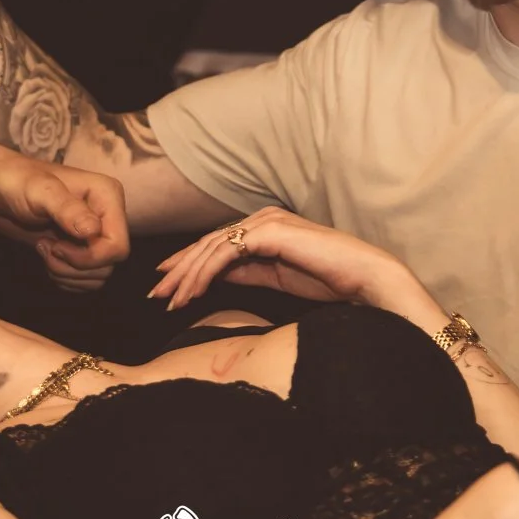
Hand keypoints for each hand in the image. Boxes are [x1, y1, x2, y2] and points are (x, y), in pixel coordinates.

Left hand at [0, 152, 129, 292]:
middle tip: (46, 248)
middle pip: (109, 264)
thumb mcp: (39, 191)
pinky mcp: (79, 247)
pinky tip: (46, 256)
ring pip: (98, 275)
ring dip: (68, 273)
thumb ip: (66, 209)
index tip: (57, 245)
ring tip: (45, 250)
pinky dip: (65, 277)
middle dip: (75, 267)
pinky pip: (85, 279)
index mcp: (107, 196)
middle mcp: (106, 215)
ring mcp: (94, 233)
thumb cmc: (14, 181)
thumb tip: (93, 231)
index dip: (89, 257)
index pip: (117, 246)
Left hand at [149, 206, 414, 310]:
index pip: (217, 244)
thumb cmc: (328, 279)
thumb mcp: (276, 278)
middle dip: (179, 269)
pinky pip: (227, 253)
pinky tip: (192, 292)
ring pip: (212, 248)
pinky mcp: (270, 231)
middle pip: (208, 243)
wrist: (362, 276)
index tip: (167, 284)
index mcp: (265, 227)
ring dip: (187, 275)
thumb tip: (215, 277)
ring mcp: (266, 222)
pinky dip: (205, 273)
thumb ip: (247, 273)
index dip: (188, 264)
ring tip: (169, 299)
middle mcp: (263, 219)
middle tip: (155, 293)